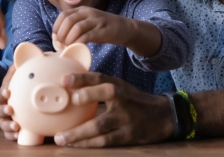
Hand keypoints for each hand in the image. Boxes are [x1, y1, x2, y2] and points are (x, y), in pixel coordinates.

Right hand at [0, 64, 19, 140]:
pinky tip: (18, 136)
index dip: (2, 93)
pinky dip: (12, 136)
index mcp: (1, 96)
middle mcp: (0, 108)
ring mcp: (3, 120)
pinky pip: (8, 134)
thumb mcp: (13, 80)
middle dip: (4, 110)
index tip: (8, 92)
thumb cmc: (14, 89)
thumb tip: (17, 61)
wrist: (14, 99)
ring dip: (8, 125)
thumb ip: (14, 72)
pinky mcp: (9, 129)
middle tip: (11, 109)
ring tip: (16, 126)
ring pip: (3, 124)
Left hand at [52, 6, 131, 46]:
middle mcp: (88, 12)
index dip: (56, 26)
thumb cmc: (103, 28)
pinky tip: (77, 48)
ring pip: (76, 27)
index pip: (63, 15)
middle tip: (60, 45)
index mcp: (82, 10)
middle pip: (68, 20)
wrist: (125, 28)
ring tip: (67, 47)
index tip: (55, 38)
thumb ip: (75, 26)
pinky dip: (79, 42)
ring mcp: (96, 20)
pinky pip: (87, 36)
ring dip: (69, 39)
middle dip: (61, 34)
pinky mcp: (103, 30)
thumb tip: (58, 38)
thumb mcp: (88, 22)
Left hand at [53, 72, 174, 146]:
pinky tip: (74, 145)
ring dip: (79, 133)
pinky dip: (88, 143)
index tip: (65, 79)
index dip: (82, 77)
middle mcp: (123, 99)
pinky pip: (105, 141)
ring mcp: (126, 118)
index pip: (100, 78)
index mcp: (118, 85)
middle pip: (106, 94)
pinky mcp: (128, 136)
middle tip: (70, 100)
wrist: (163, 116)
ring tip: (60, 138)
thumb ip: (98, 86)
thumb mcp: (120, 87)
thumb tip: (68, 87)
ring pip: (101, 125)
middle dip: (87, 96)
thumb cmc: (133, 101)